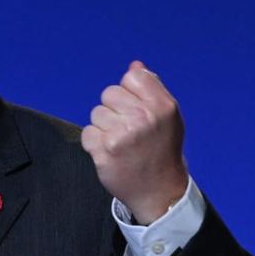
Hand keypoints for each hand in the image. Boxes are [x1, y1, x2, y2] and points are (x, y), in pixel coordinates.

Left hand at [81, 61, 188, 223]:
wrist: (159, 190)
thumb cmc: (161, 149)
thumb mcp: (167, 116)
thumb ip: (151, 88)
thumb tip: (134, 65)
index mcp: (162, 105)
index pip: (131, 77)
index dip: (130, 92)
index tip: (137, 109)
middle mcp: (143, 117)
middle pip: (110, 93)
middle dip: (115, 109)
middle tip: (129, 130)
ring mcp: (122, 135)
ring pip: (97, 113)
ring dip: (105, 127)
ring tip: (122, 143)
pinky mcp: (104, 150)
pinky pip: (87, 133)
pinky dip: (95, 143)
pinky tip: (111, 153)